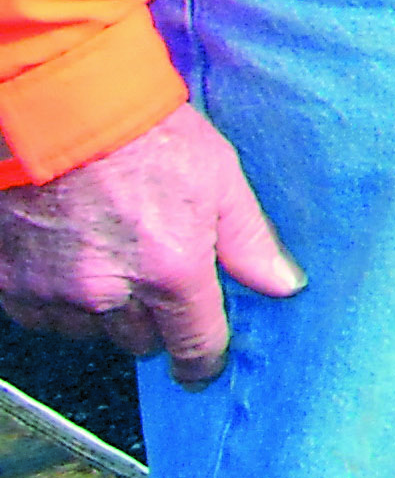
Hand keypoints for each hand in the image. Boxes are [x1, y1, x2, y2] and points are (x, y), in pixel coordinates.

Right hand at [0, 104, 302, 385]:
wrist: (65, 111)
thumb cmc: (149, 137)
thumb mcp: (220, 179)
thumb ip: (250, 241)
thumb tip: (284, 285)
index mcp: (172, 271)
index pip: (195, 346)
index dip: (203, 361)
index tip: (204, 366)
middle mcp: (111, 292)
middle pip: (141, 341)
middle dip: (154, 317)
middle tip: (154, 271)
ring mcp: (55, 292)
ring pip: (90, 330)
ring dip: (103, 307)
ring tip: (109, 250)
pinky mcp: (10, 284)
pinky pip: (41, 315)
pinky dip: (57, 296)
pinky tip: (69, 254)